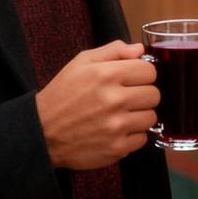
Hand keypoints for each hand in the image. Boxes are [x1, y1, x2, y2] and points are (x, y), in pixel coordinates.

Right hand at [36, 40, 159, 169]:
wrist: (42, 131)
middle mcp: (114, 100)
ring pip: (151, 117)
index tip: (133, 78)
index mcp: (107, 74)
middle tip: (128, 97)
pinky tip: (117, 130)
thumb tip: (140, 49)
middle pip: (154, 94)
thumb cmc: (63, 93)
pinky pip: (142, 139)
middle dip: (143, 94)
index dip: (142, 73)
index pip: (149, 71)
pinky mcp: (116, 148)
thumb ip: (113, 51)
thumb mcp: (82, 62)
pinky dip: (132, 135)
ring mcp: (116, 126)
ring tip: (122, 114)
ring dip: (140, 115)